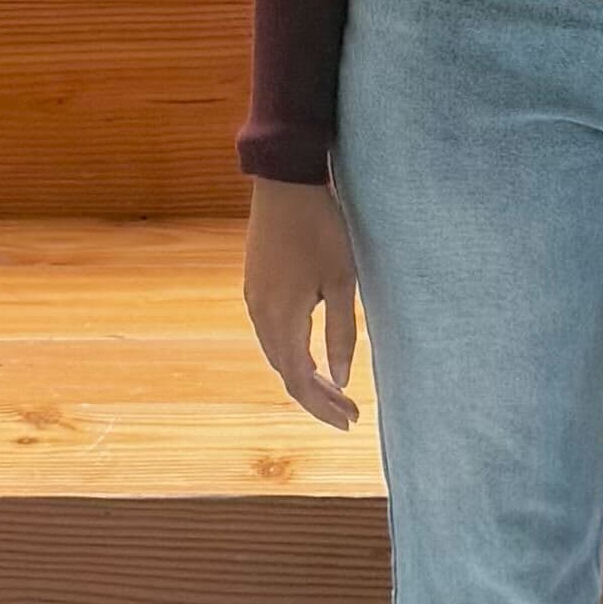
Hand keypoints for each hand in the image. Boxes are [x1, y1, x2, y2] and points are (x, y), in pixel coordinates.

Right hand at [245, 175, 363, 430]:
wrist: (285, 182)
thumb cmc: (321, 228)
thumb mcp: (342, 281)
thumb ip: (341, 332)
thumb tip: (340, 380)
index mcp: (282, 316)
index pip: (299, 379)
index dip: (322, 406)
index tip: (349, 421)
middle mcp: (260, 313)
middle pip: (285, 371)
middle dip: (315, 396)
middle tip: (348, 411)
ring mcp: (253, 297)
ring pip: (275, 353)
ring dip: (303, 374)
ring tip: (333, 390)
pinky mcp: (254, 283)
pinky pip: (270, 332)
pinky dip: (291, 352)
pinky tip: (310, 353)